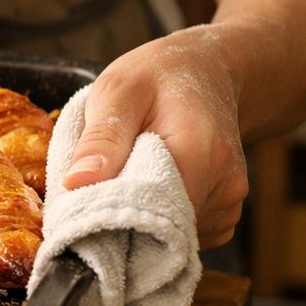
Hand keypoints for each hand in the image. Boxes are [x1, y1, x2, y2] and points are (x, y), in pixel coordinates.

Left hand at [61, 27, 247, 248]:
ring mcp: (230, 199)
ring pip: (174, 234)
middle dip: (123, 222)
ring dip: (141, 219)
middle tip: (94, 194)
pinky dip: (160, 219)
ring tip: (126, 178)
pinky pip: (186, 232)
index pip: (154, 212)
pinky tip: (148, 187)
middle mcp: (224, 183)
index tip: (83, 209)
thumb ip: (102, 138)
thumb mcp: (118, 91)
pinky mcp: (226, 208)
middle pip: (164, 229)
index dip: (113, 217)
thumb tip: (75, 183)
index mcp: (198, 151)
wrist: (206, 71)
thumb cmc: (157, 77)